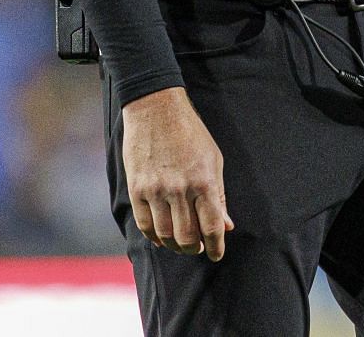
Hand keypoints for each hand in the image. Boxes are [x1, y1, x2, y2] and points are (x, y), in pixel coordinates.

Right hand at [121, 87, 233, 260]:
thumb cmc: (191, 134)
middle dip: (195, 248)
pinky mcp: (137, 189)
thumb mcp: (214, 160)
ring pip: (165, 235)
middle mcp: (179, 189)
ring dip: (175, 245)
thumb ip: (219, 195)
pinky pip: (144, 224)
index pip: (212, 226)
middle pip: (187, 236)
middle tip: (199, 248)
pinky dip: (154, 236)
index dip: (216, 246)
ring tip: (182, 243)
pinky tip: (161, 237)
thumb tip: (227, 225)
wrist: (156, 109)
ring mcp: (156, 190)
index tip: (217, 254)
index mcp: (204, 181)